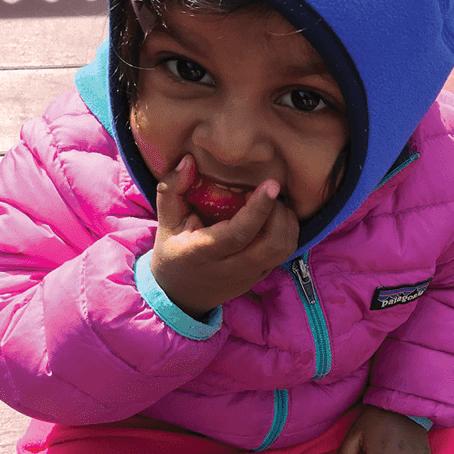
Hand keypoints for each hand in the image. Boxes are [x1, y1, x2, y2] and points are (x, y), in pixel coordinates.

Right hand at [149, 155, 298, 317]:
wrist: (181, 293)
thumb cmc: (173, 248)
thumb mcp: (166, 220)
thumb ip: (173, 188)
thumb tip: (190, 160)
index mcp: (203, 253)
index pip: (239, 233)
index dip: (259, 208)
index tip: (271, 184)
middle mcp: (230, 267)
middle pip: (272, 244)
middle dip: (279, 213)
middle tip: (269, 193)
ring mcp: (250, 275)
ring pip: (284, 249)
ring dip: (288, 222)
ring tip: (274, 204)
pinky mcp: (262, 276)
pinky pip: (284, 254)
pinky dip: (288, 232)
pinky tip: (275, 217)